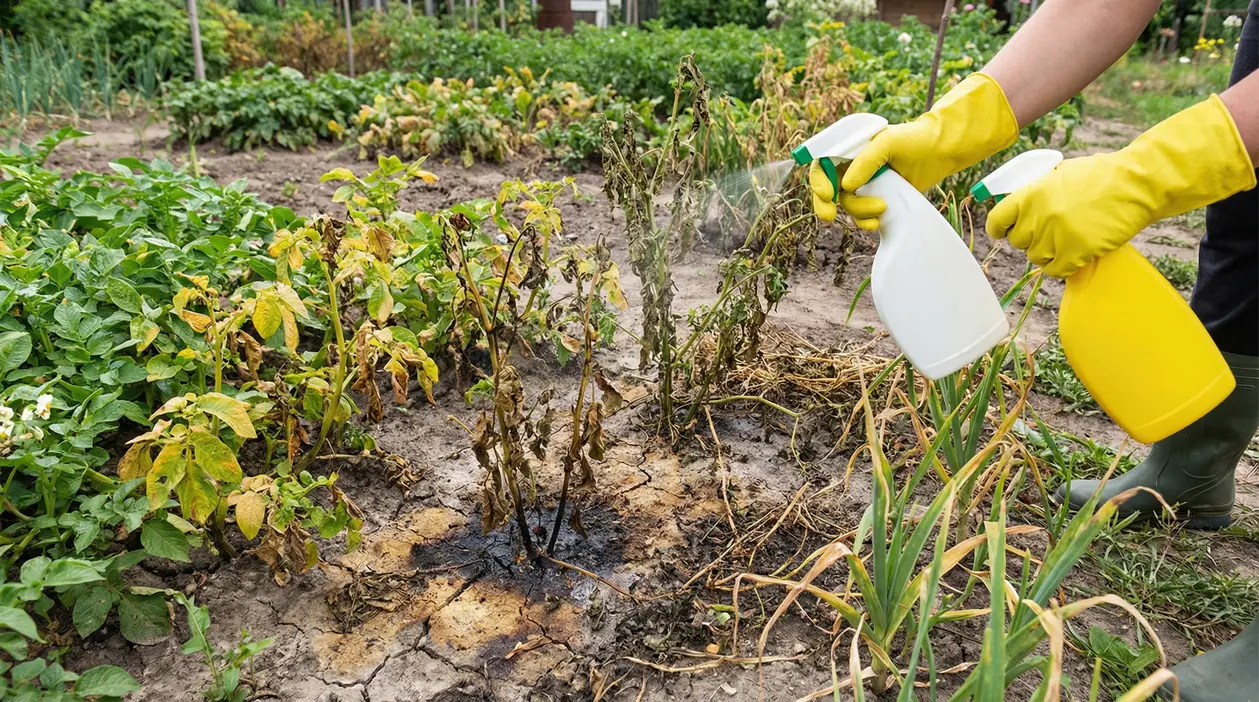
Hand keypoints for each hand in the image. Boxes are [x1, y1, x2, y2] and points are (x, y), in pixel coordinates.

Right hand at [810, 73, 1017, 228]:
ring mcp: (864, 185)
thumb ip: (866, 161)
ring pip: (847, 205)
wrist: (939, 152)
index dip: (818, 181)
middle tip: (829, 217)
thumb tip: (847, 186)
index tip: (827, 195)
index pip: (822, 165)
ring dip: (859, 211)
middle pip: (827, 189)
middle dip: (825, 205)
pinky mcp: (876, 200)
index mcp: (849, 151)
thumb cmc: (913, 140)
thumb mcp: (888, 142)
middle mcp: (852, 168)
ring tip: (882, 208)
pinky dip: (866, 221)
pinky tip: (878, 222)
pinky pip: (861, 216)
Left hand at [985, 155, 1142, 277]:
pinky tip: (1073, 255)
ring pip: (1035, 257)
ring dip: (1048, 252)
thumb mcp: (1059, 173)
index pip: (997, 220)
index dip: (999, 228)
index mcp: (1031, 194)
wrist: (1136, 184)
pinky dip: (1062, 266)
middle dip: (1030, 238)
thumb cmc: (1102, 175)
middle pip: (1018, 241)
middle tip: (1049, 231)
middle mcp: (1038, 216)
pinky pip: (1055, 270)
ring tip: (1066, 240)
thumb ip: (1037, 190)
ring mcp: (1056, 236)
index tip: (1003, 232)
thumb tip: (1019, 203)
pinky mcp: (1076, 253)